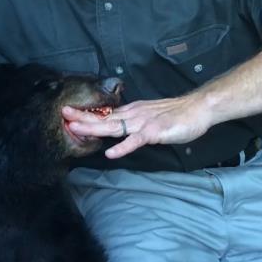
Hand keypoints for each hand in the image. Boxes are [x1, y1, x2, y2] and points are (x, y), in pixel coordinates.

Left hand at [62, 94, 214, 158]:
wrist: (198, 108)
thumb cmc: (178, 114)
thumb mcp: (151, 116)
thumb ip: (136, 122)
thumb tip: (123, 128)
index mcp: (132, 112)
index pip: (106, 114)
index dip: (88, 116)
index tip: (70, 115)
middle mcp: (133, 115)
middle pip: (104, 117)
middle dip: (82, 117)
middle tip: (63, 114)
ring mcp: (142, 123)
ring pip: (114, 126)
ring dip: (94, 128)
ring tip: (76, 129)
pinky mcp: (154, 132)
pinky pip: (135, 140)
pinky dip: (122, 147)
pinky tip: (111, 153)